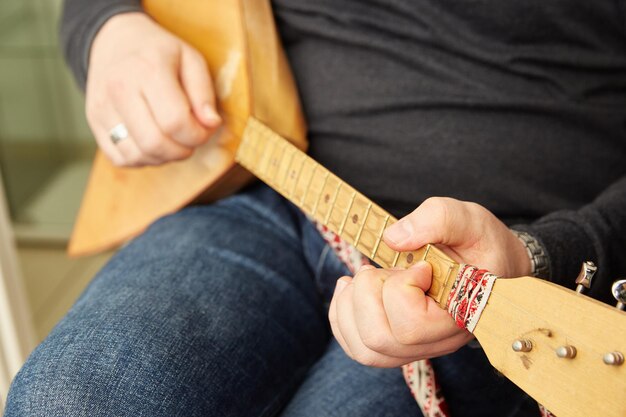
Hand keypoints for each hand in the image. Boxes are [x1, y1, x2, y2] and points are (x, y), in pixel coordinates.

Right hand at [86, 12, 220, 166]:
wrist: (113, 40)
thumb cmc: (159, 51)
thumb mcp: (190, 58)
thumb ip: (204, 92)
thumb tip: (211, 124)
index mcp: (148, 69)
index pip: (175, 122)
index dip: (197, 135)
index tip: (204, 128)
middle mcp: (119, 90)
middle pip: (155, 143)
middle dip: (182, 150)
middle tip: (190, 138)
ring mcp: (102, 108)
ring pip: (137, 156)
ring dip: (163, 157)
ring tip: (173, 141)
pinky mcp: (94, 122)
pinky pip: (121, 158)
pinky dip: (143, 159)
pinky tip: (153, 143)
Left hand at [328, 197, 530, 366]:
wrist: (488, 262)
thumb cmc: (478, 243)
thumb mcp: (467, 218)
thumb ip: (436, 219)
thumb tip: (393, 239)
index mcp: (459, 316)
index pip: (411, 326)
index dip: (401, 289)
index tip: (419, 265)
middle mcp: (438, 341)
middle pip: (380, 339)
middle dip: (368, 294)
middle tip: (383, 270)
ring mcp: (416, 348)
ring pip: (366, 350)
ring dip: (351, 306)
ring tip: (365, 278)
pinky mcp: (397, 345)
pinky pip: (357, 348)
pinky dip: (341, 317)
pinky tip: (349, 289)